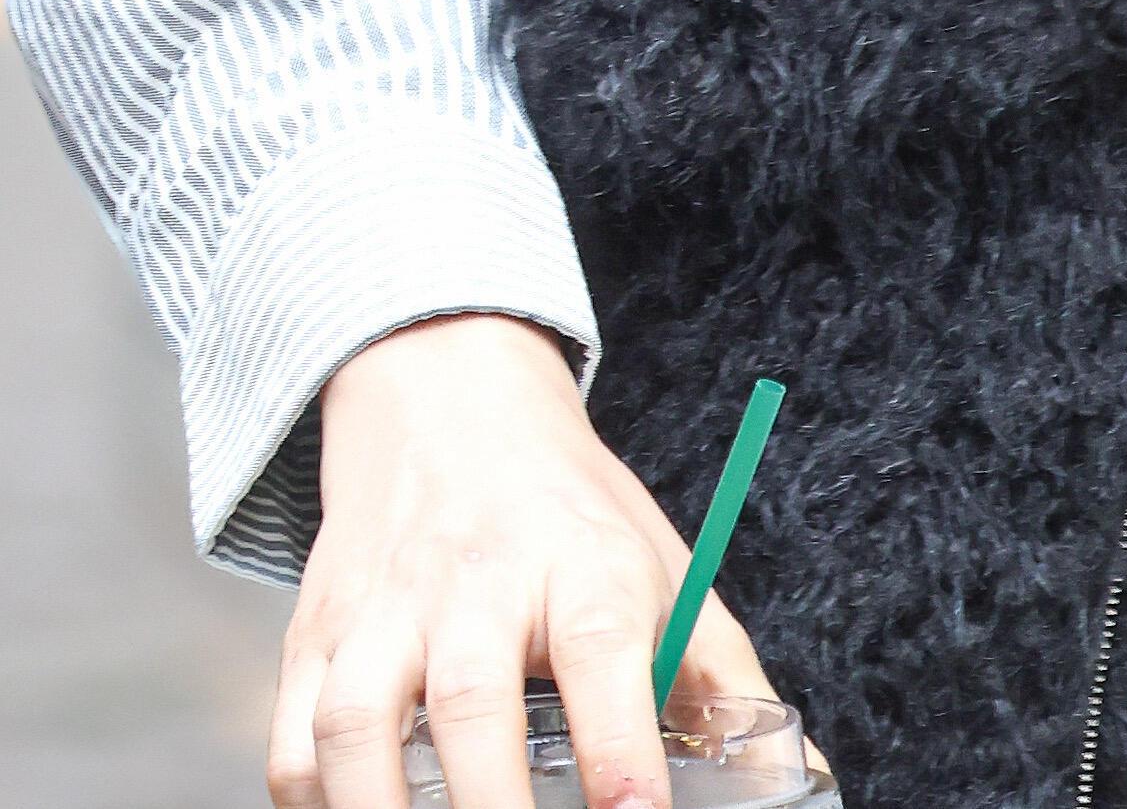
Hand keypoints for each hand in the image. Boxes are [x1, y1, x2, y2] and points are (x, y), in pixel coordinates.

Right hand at [270, 315, 771, 808]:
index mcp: (584, 563)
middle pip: (473, 702)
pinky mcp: (315, 636)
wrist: (449, 400)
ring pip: (357, 722)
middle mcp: (479, 583)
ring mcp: (385, 610)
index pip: (604, 651)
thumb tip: (788, 779)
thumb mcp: (666, 567)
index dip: (619, 750)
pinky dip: (313, 799)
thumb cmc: (569, 509)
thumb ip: (724, 682)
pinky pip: (294, 739)